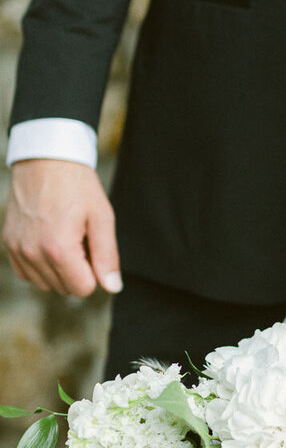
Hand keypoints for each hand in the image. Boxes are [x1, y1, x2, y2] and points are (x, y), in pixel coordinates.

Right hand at [3, 159, 121, 297]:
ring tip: (64, 238)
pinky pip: (27, 274)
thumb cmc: (77, 185)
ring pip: (45, 284)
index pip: (82, 289)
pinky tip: (49, 242)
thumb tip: (112, 287)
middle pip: (64, 288)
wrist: (45, 159)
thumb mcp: (102, 218)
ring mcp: (17, 249)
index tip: (93, 248)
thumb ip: (107, 256)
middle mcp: (33, 253)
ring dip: (58, 270)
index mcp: (58, 249)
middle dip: (77, 270)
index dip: (94, 273)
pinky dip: (40, 265)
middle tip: (79, 239)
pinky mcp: (9, 243)